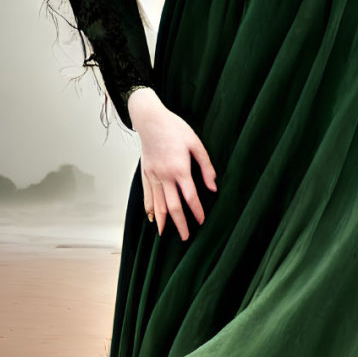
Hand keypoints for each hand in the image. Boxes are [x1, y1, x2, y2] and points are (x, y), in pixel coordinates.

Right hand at [128, 87, 216, 240]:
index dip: (197, 211)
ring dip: (162, 220)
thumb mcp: (196, 144)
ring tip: (165, 234)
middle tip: (185, 237)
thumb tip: (213, 187)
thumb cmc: (175, 128)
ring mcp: (152, 175)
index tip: (201, 222)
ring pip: (157, 203)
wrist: (149, 119)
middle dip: (179, 223)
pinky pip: (147, 194)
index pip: (190, 197)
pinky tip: (152, 218)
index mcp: (180, 169)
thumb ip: (206, 167)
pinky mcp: (145, 172)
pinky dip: (149, 208)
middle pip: (172, 206)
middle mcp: (164, 175)